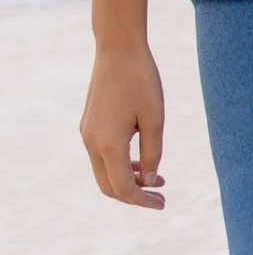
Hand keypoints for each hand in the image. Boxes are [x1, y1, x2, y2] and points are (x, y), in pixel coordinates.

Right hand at [81, 42, 165, 209]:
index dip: (143, 200)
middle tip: (160, 197)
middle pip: (109, 186)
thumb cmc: (142, 81)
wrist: (118, 50)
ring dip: (128, 180)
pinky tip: (141, 162)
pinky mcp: (88, 126)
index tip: (163, 204)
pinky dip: (120, 165)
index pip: (123, 188)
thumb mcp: (155, 118)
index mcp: (109, 144)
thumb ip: (153, 152)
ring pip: (104, 172)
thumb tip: (150, 181)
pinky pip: (101, 156)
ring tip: (158, 180)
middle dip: (134, 195)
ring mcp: (87, 134)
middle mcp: (92, 143)